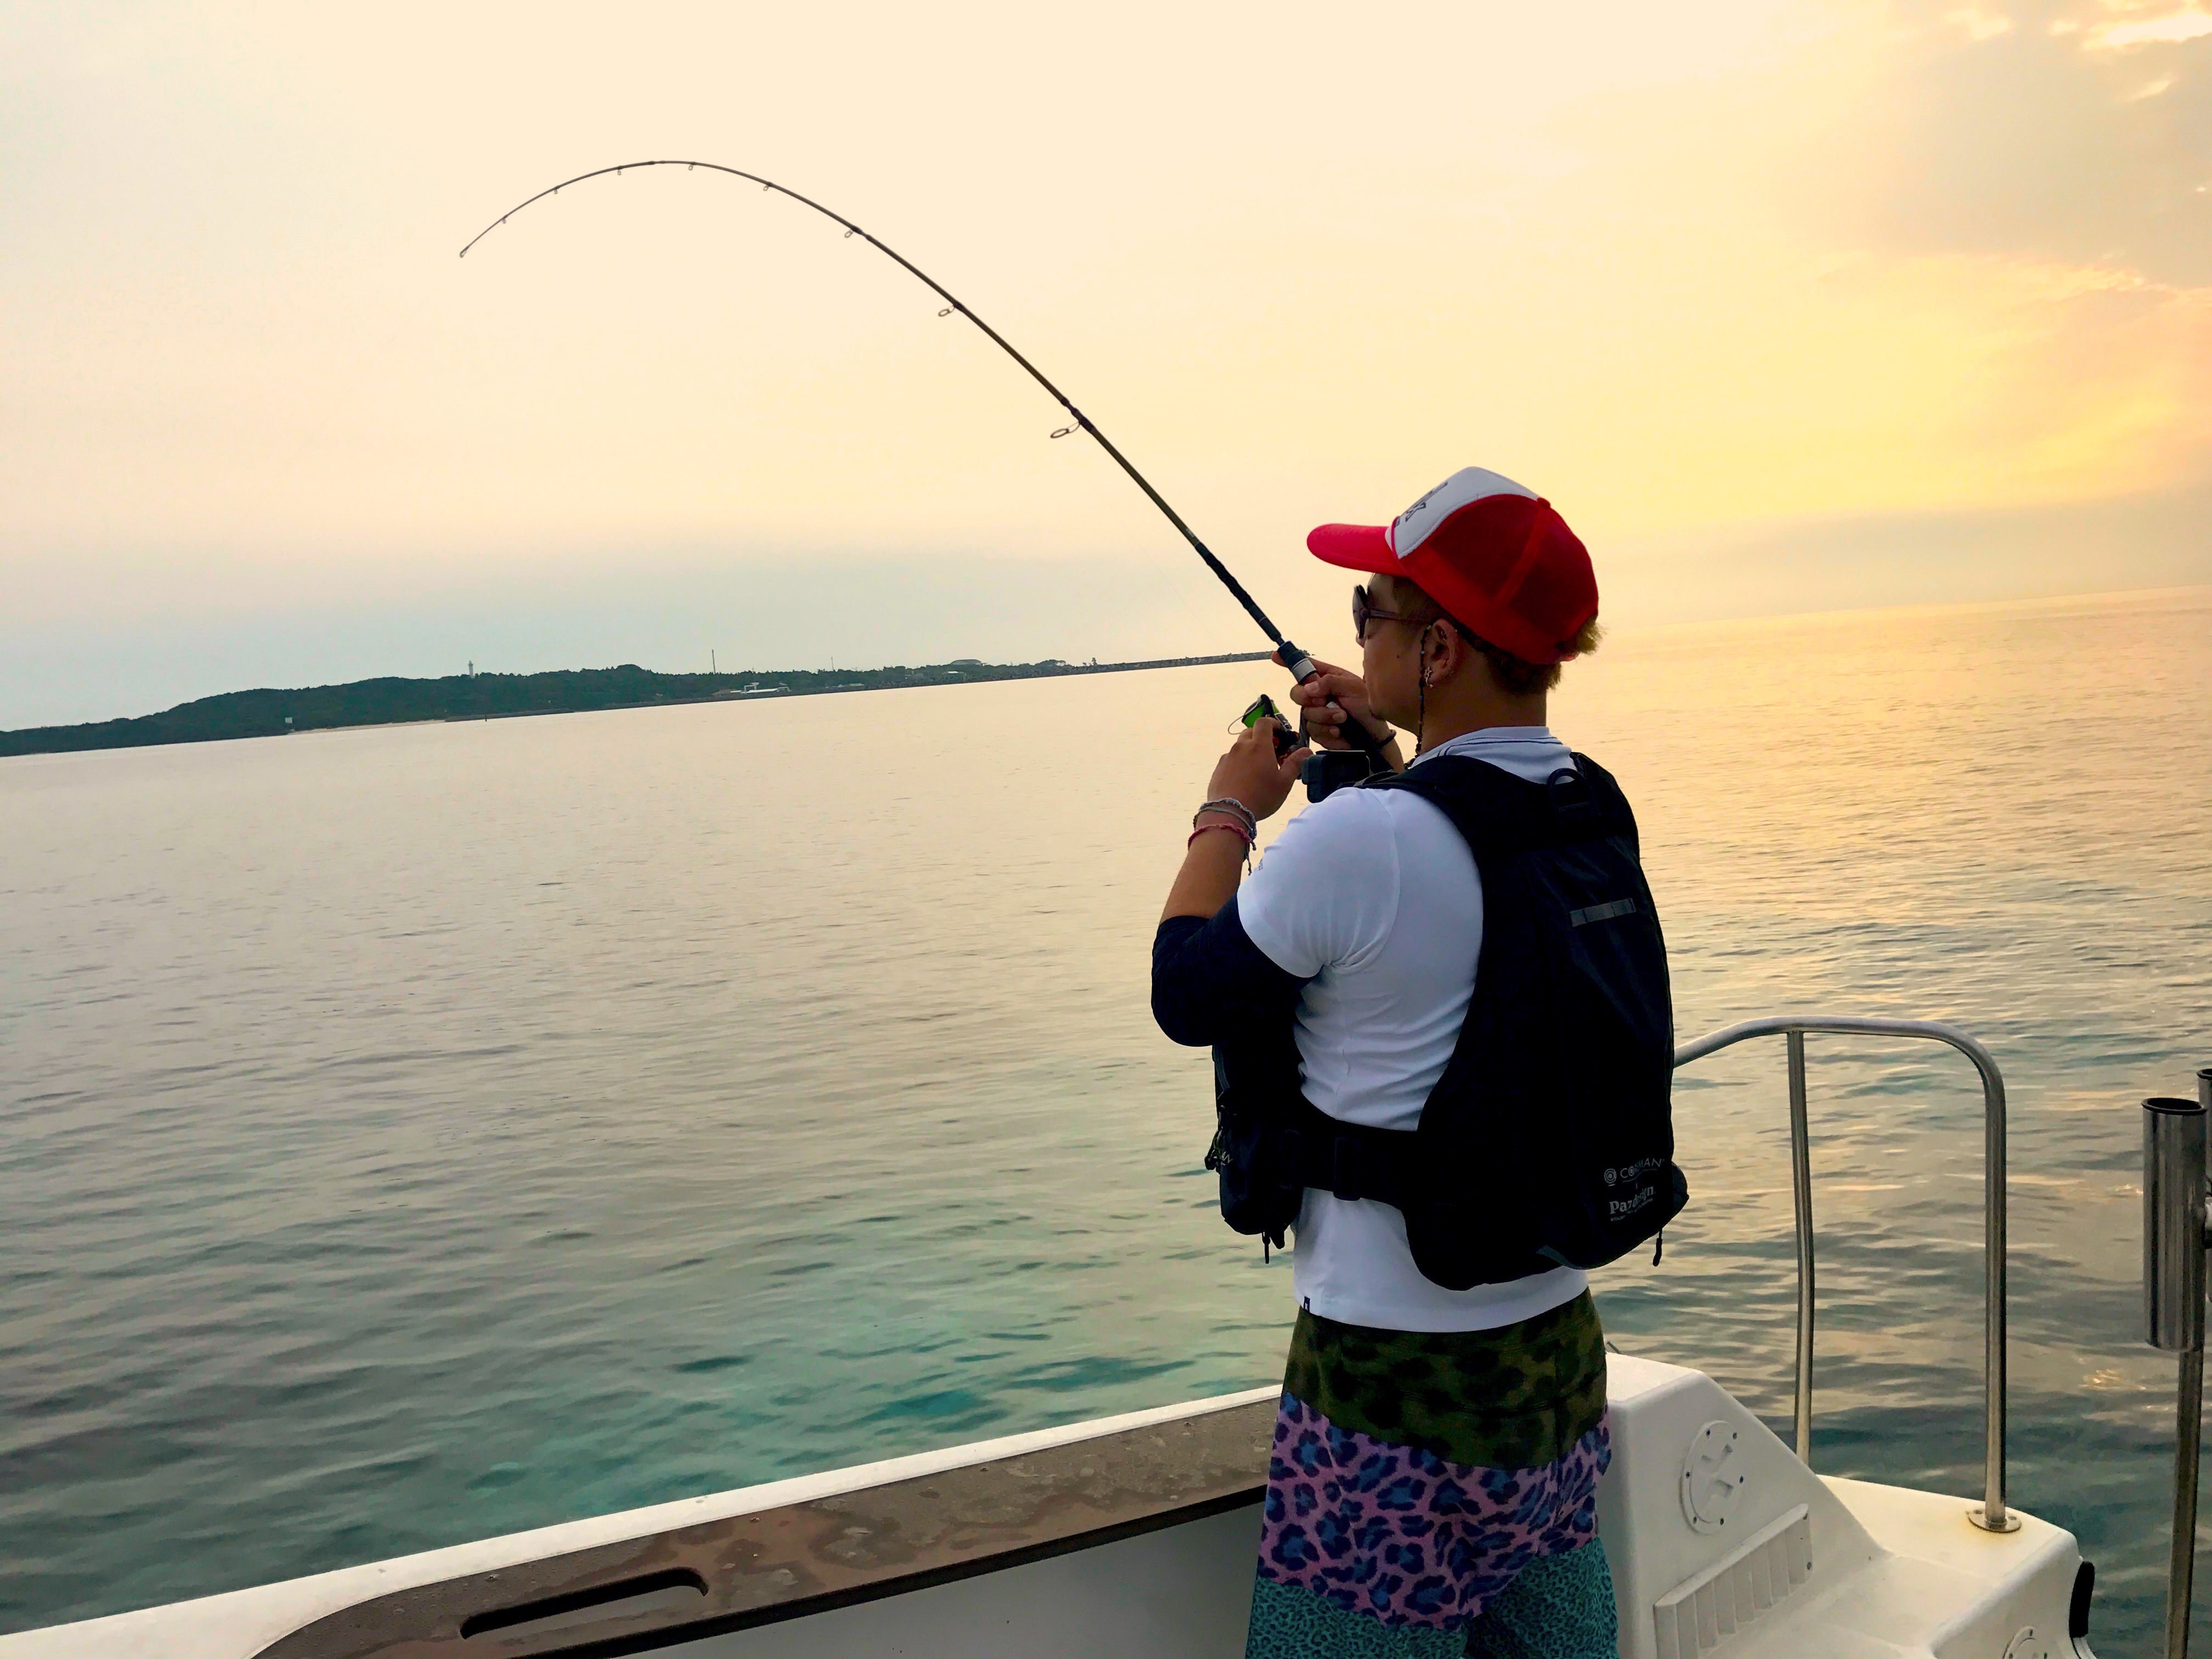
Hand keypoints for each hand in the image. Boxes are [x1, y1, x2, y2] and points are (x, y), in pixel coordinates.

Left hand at [1204, 718, 1308, 820]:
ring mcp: (1228, 757)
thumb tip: (1306, 750)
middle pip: (1251, 732)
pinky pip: (1231, 759)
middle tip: (1272, 752)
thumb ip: (1295, 763)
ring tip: (1258, 768)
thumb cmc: (1260, 797)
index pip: (1264, 722)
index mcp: (1259, 746)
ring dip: (1250, 751)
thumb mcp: (1284, 782)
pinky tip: (1244, 779)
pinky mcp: (1219, 768)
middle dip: (1262, 737)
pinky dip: (1239, 762)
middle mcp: (1241, 747)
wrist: (1229, 812)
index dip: (1273, 724)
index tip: (1280, 733)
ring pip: (1240, 746)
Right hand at [1272, 652, 1394, 754]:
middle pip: (1297, 694)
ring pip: (1306, 716)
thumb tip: (1308, 689)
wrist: (1376, 735)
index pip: (1304, 666)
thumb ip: (1330, 683)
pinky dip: (1328, 734)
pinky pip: (1314, 733)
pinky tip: (1341, 734)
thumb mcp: (1353, 688)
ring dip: (1325, 719)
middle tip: (1328, 704)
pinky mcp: (1320, 732)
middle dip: (1311, 701)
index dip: (1288, 661)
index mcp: (1327, 678)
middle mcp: (1319, 694)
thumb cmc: (1368, 705)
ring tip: (1343, 721)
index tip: (1275, 656)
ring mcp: (1318, 714)